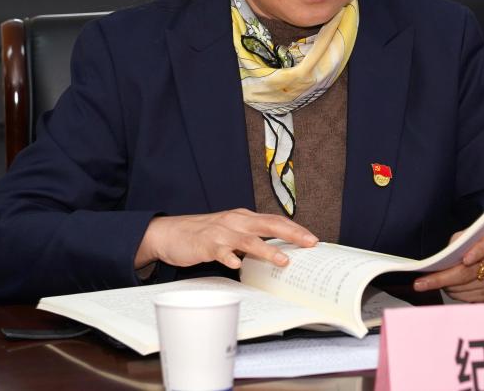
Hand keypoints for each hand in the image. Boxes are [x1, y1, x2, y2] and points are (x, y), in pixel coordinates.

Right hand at [134, 208, 317, 270]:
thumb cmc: (204, 234)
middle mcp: (235, 222)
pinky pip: (220, 252)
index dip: (295, 228)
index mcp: (243, 218)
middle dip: (291, 234)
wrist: (170, 233)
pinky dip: (229, 258)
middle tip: (309, 244)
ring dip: (267, 250)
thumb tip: (277, 251)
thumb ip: (251, 237)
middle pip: (268, 225)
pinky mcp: (206, 245)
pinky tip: (237, 265)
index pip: (275, 220)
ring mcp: (220, 233)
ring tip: (283, 261)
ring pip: (248, 240)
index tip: (313, 239)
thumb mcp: (231, 230)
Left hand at [411, 228, 483, 302]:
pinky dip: (453, 292)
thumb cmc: (480, 244)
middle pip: (468, 272)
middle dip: (441, 279)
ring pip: (463, 287)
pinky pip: (466, 296)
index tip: (464, 259)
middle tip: (421, 283)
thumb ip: (459, 240)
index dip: (476, 253)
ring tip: (430, 282)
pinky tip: (447, 286)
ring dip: (444, 286)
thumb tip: (443, 256)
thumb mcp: (472, 234)